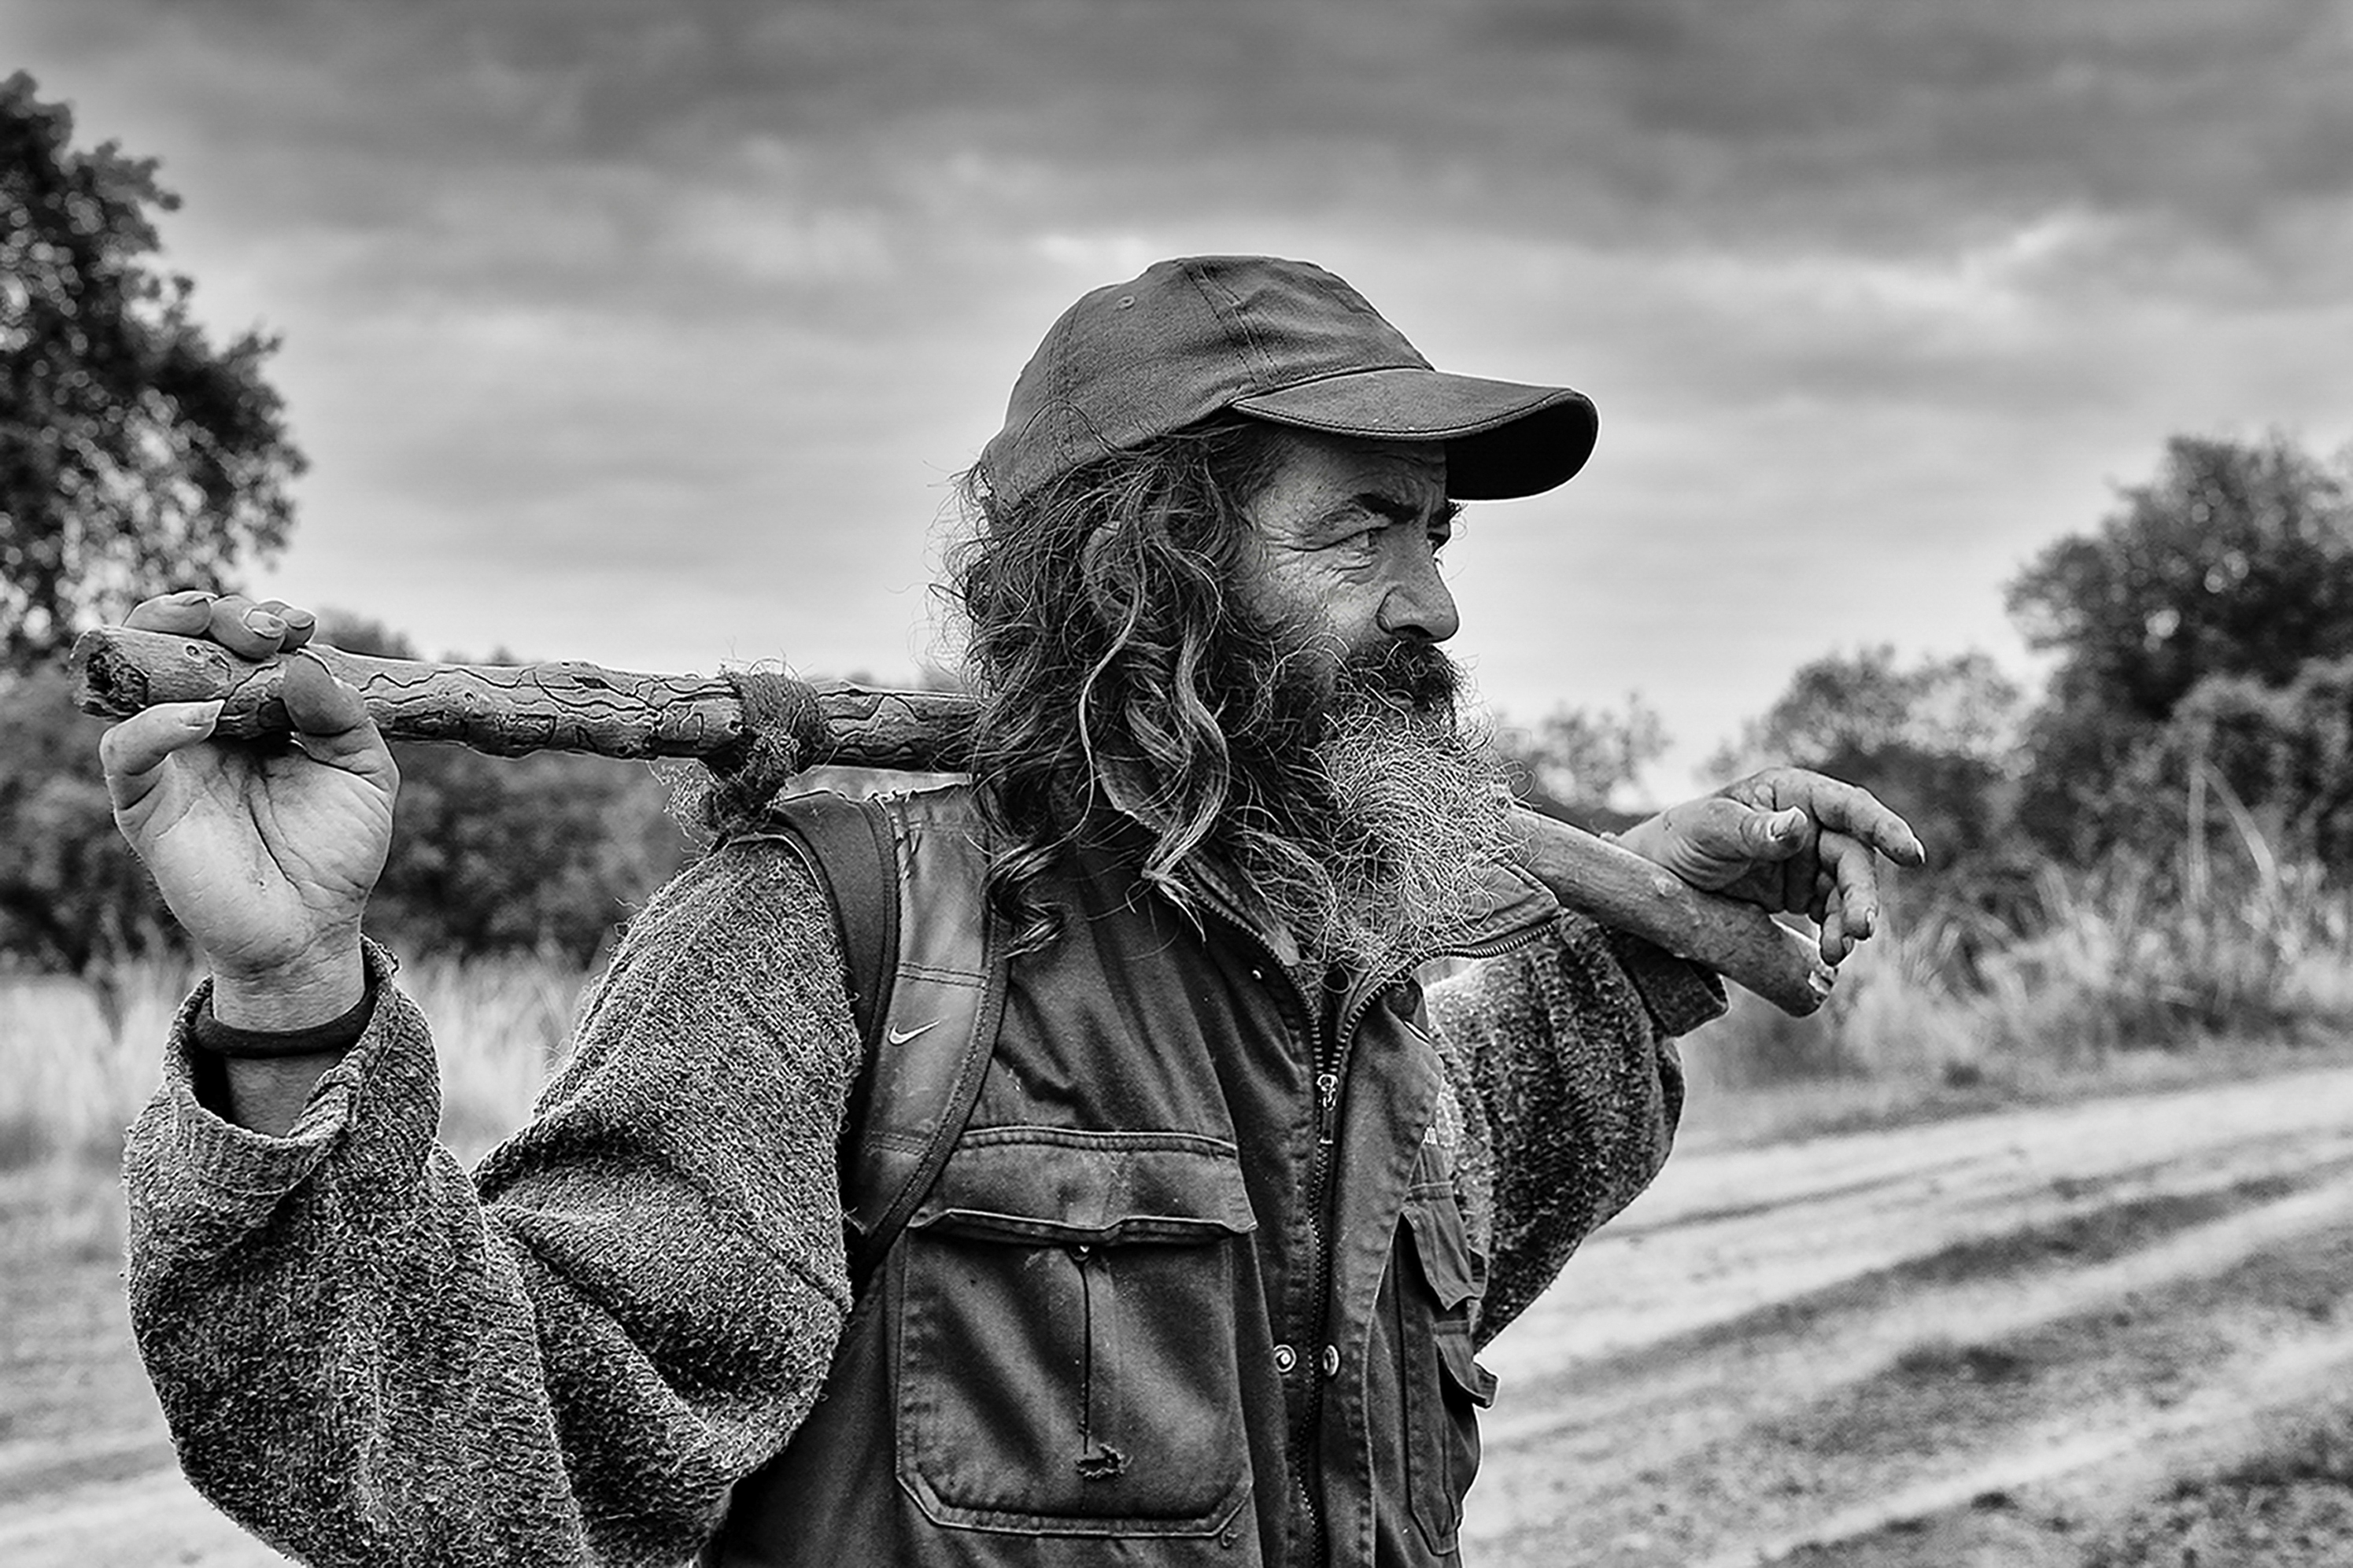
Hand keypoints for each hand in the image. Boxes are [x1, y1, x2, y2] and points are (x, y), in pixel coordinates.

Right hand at [98, 590, 397, 1023]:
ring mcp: (172, 761)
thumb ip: (343, 715)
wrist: (312, 931)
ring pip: (135, 678)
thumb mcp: (364, 772)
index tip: (301, 625)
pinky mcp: (145, 803)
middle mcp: (207, 727)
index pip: (238, 643)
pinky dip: (157, 723)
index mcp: (258, 714)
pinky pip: (125, 749)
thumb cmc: (337, 853)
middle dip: (215, 615)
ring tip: (223, 638)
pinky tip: (204, 715)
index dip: (262, 620)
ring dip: (169, 641)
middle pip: (179, 643)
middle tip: (263, 629)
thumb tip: (302, 664)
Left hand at [1613, 767, 1925, 964]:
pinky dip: (1834, 931)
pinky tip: (1831, 953)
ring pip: (1846, 889)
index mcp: (1792, 793)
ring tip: (1839, 949)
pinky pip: (1830, 911)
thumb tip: (1798, 825)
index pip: (1848, 806)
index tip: (1911, 854)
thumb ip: (1752, 829)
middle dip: (1862, 893)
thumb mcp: (1709, 830)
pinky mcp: (1800, 892)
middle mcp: (1808, 823)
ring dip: (1849, 919)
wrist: (1657, 879)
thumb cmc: (1680, 839)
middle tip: (1863, 928)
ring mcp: (1806, 859)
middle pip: (1852, 857)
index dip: (1883, 827)